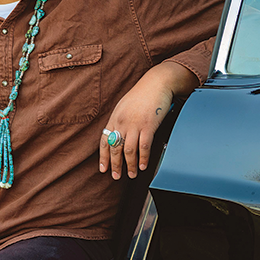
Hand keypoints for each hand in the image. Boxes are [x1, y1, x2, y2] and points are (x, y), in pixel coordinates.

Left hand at [99, 61, 197, 179]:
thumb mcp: (124, 106)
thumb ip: (120, 121)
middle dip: (115, 165)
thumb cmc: (142, 94)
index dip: (103, 156)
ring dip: (130, 165)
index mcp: (115, 118)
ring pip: (128, 150)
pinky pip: (144, 146)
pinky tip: (144, 166)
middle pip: (115, 148)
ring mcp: (134, 125)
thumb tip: (118, 135)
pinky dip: (143, 158)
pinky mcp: (148, 125)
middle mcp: (122, 123)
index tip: (103, 169)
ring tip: (132, 174)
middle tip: (116, 176)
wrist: (156, 83)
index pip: (104, 141)